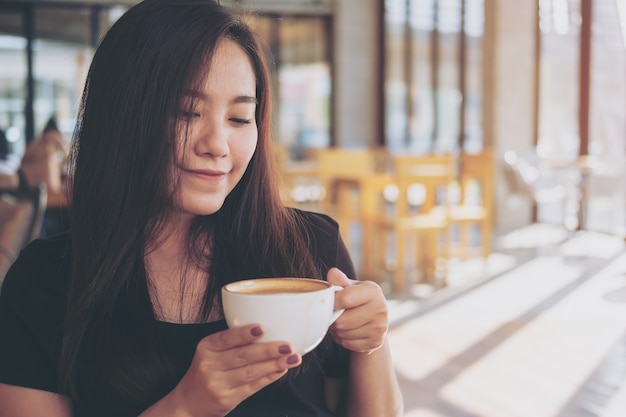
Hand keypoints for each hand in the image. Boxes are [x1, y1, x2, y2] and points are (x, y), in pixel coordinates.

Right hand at [171, 325, 300, 416]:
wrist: (188, 403)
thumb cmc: (205, 371)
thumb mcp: (209, 352)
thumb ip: (231, 342)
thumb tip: (268, 330)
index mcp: (206, 347)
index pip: (226, 338)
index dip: (244, 333)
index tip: (262, 328)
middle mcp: (209, 365)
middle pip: (243, 356)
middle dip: (268, 350)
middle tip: (287, 345)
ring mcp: (217, 384)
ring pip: (251, 372)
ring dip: (275, 364)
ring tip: (292, 358)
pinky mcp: (226, 400)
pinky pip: (252, 387)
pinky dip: (269, 377)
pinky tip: (281, 370)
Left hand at [327, 267, 387, 353]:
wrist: (374, 318)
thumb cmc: (357, 298)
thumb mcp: (350, 287)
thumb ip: (340, 281)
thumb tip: (332, 273)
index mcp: (373, 291)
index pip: (345, 299)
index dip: (331, 303)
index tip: (327, 303)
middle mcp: (381, 309)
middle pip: (342, 321)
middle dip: (332, 319)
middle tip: (332, 315)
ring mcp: (380, 328)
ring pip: (343, 334)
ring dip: (336, 330)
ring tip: (339, 322)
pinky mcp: (376, 343)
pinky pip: (348, 344)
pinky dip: (342, 340)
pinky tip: (346, 332)